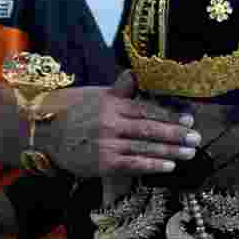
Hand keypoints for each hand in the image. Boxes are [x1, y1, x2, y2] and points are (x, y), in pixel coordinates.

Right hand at [39, 71, 201, 178]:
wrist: (42, 131)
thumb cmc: (72, 111)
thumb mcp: (96, 95)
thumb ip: (120, 90)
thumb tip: (135, 73)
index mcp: (112, 103)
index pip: (147, 109)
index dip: (170, 115)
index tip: (190, 119)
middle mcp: (111, 123)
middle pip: (150, 129)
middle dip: (176, 134)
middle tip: (196, 138)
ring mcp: (107, 144)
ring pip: (145, 147)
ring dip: (170, 151)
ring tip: (189, 153)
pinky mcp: (103, 163)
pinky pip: (133, 165)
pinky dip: (152, 165)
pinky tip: (169, 165)